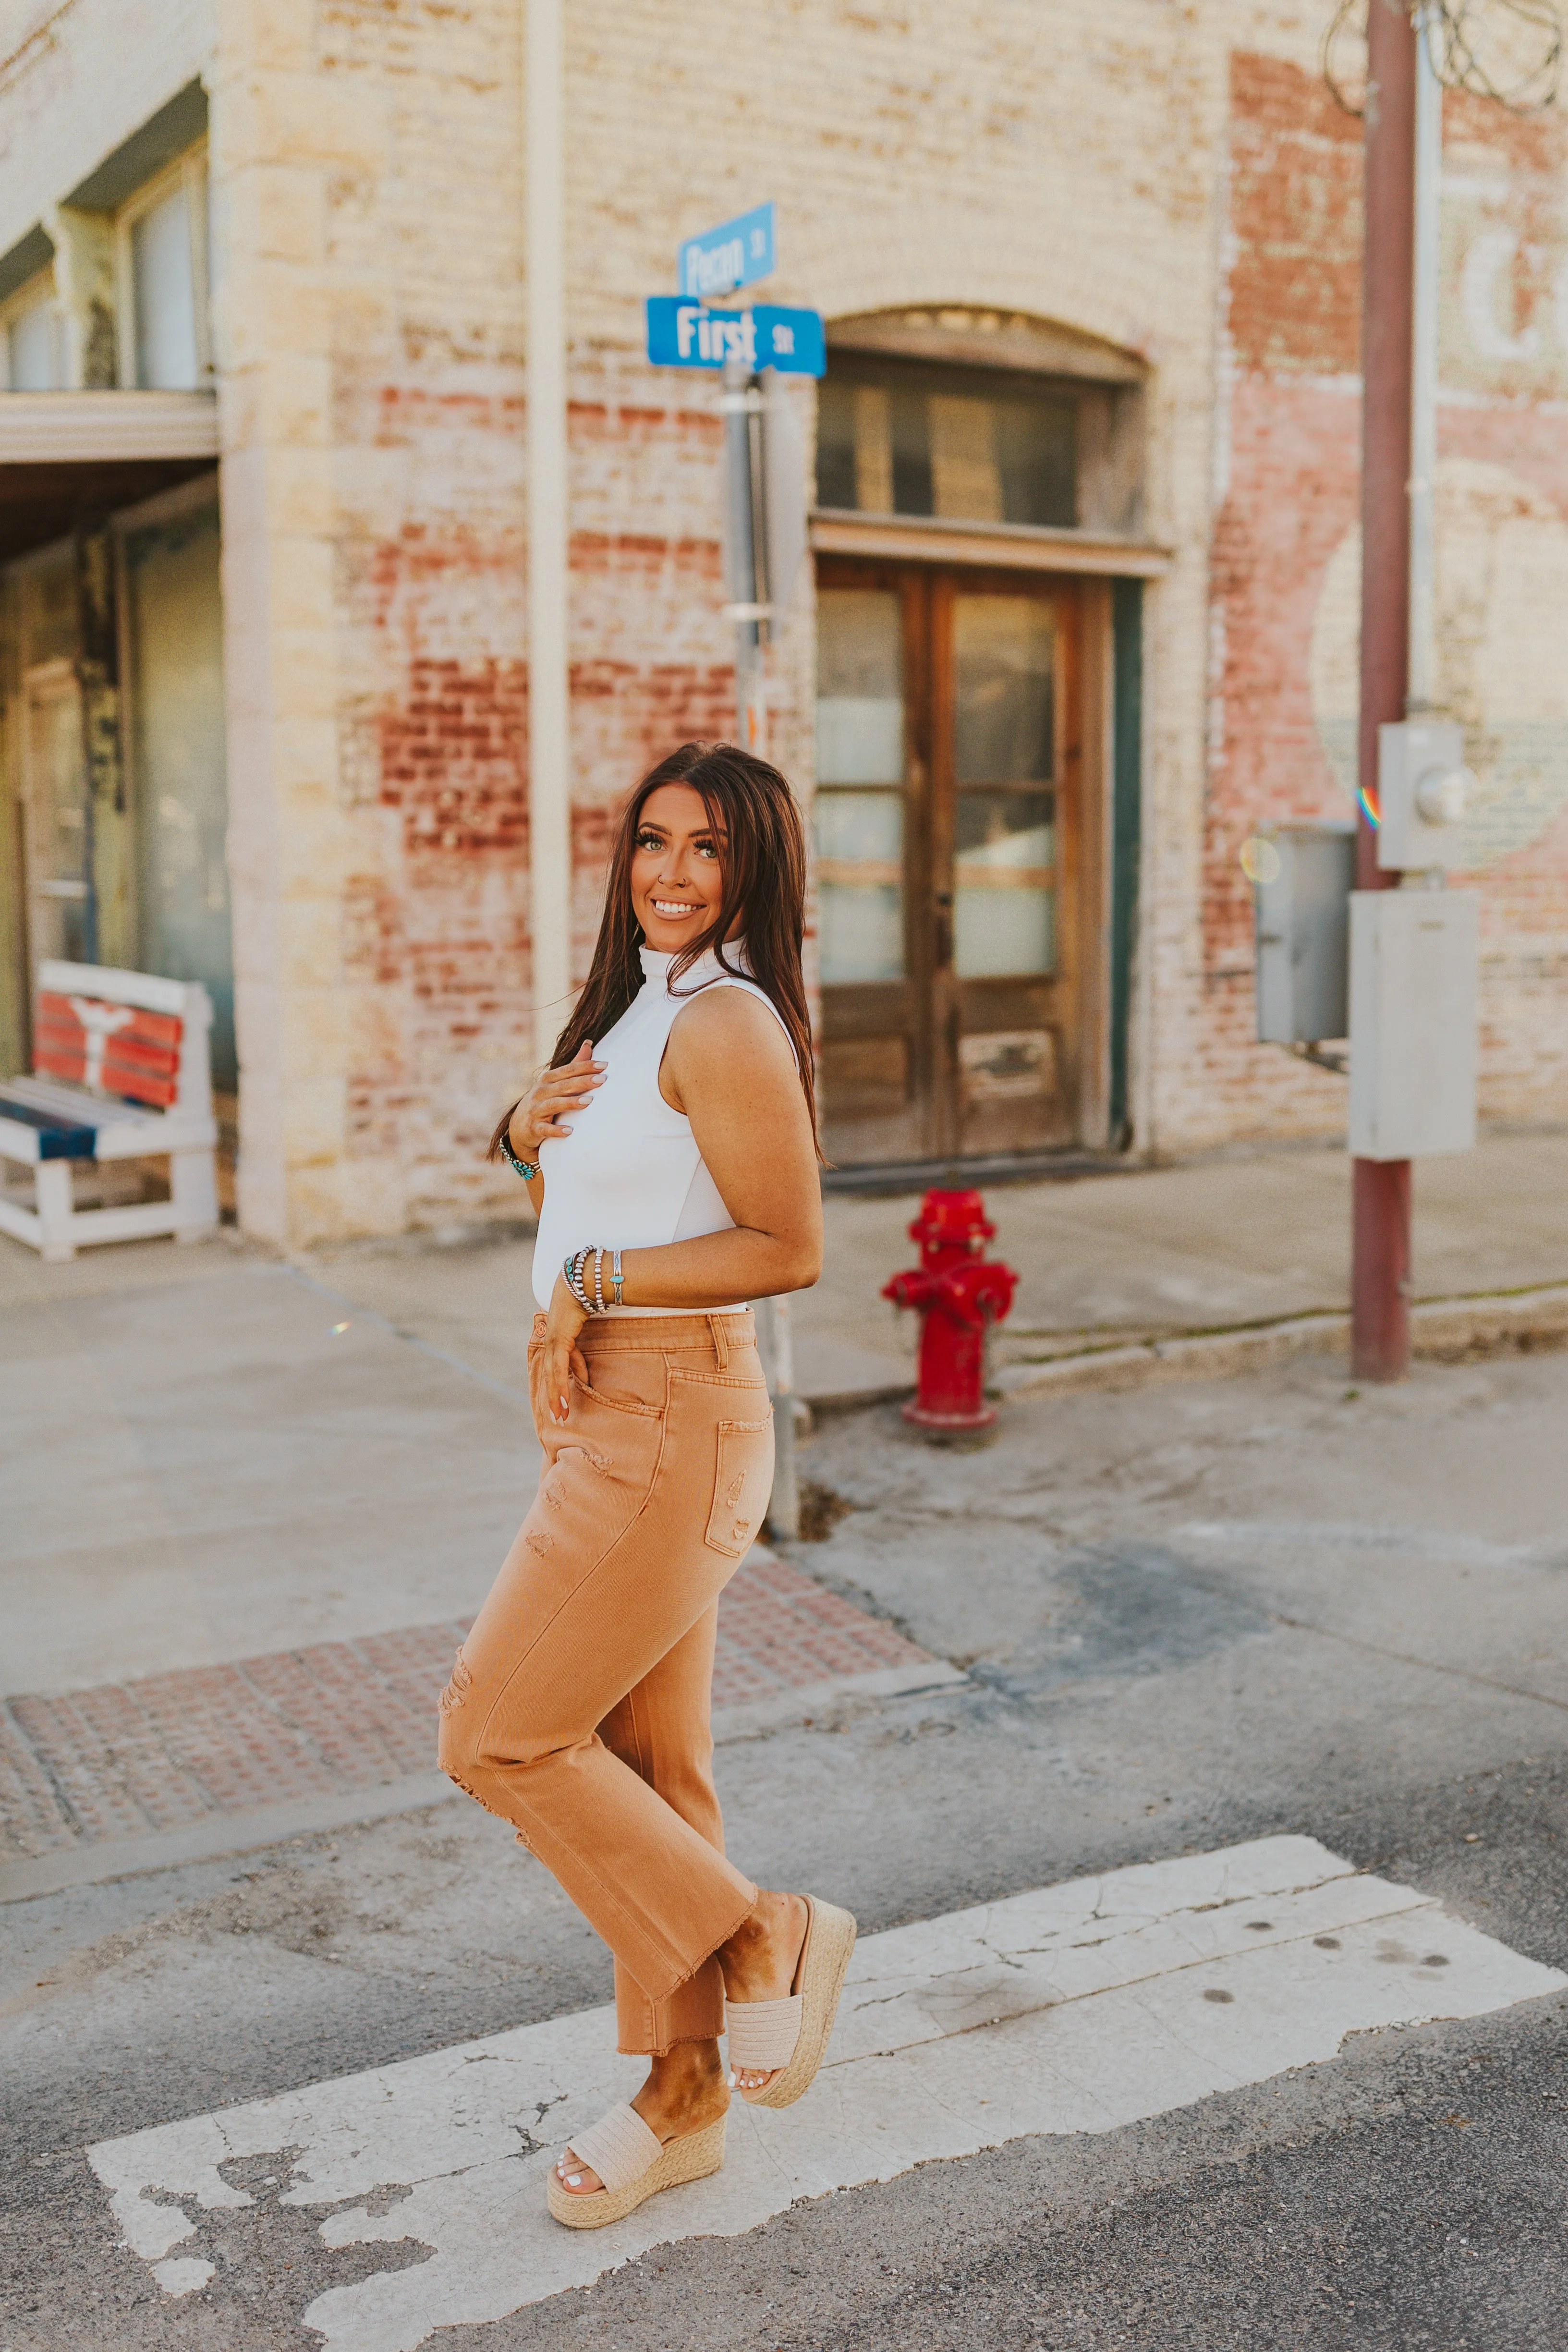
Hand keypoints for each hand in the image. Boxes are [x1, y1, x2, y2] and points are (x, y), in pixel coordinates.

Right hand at [509, 1040, 603, 1161]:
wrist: (519, 1127)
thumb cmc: (543, 1100)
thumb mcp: (555, 1082)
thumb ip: (573, 1065)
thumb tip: (588, 1043)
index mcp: (548, 1079)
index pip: (568, 1070)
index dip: (585, 1066)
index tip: (604, 1065)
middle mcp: (541, 1092)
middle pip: (563, 1085)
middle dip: (582, 1082)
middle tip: (601, 1080)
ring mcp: (536, 1110)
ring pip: (554, 1104)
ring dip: (570, 1103)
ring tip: (588, 1102)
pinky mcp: (534, 1128)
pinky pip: (545, 1129)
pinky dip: (556, 1130)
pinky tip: (569, 1131)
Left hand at [542, 1271, 589, 1423]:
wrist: (580, 1284)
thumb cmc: (582, 1303)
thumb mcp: (581, 1334)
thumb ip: (579, 1354)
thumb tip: (584, 1375)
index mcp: (554, 1342)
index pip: (556, 1370)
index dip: (558, 1388)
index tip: (562, 1405)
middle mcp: (550, 1344)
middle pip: (550, 1377)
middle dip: (553, 1399)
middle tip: (558, 1418)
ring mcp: (552, 1343)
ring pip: (552, 1376)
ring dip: (556, 1397)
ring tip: (561, 1414)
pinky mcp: (559, 1341)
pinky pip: (559, 1368)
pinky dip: (560, 1384)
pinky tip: (563, 1397)